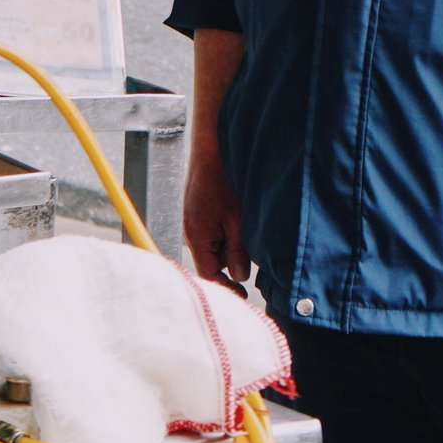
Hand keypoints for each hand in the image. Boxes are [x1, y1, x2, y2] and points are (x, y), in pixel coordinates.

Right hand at [182, 143, 251, 294]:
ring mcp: (194, 222)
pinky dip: (227, 235)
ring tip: (247, 237)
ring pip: (213, 248)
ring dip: (230, 249)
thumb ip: (238, 250)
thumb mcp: (238, 219)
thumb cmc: (224, 179)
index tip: (243, 294)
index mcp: (197, 237)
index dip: (226, 287)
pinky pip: (212, 233)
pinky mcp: (200, 213)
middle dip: (230, 266)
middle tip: (251, 265)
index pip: (208, 274)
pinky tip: (239, 223)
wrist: (213, 148)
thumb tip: (240, 275)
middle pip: (210, 263)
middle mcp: (191, 232)